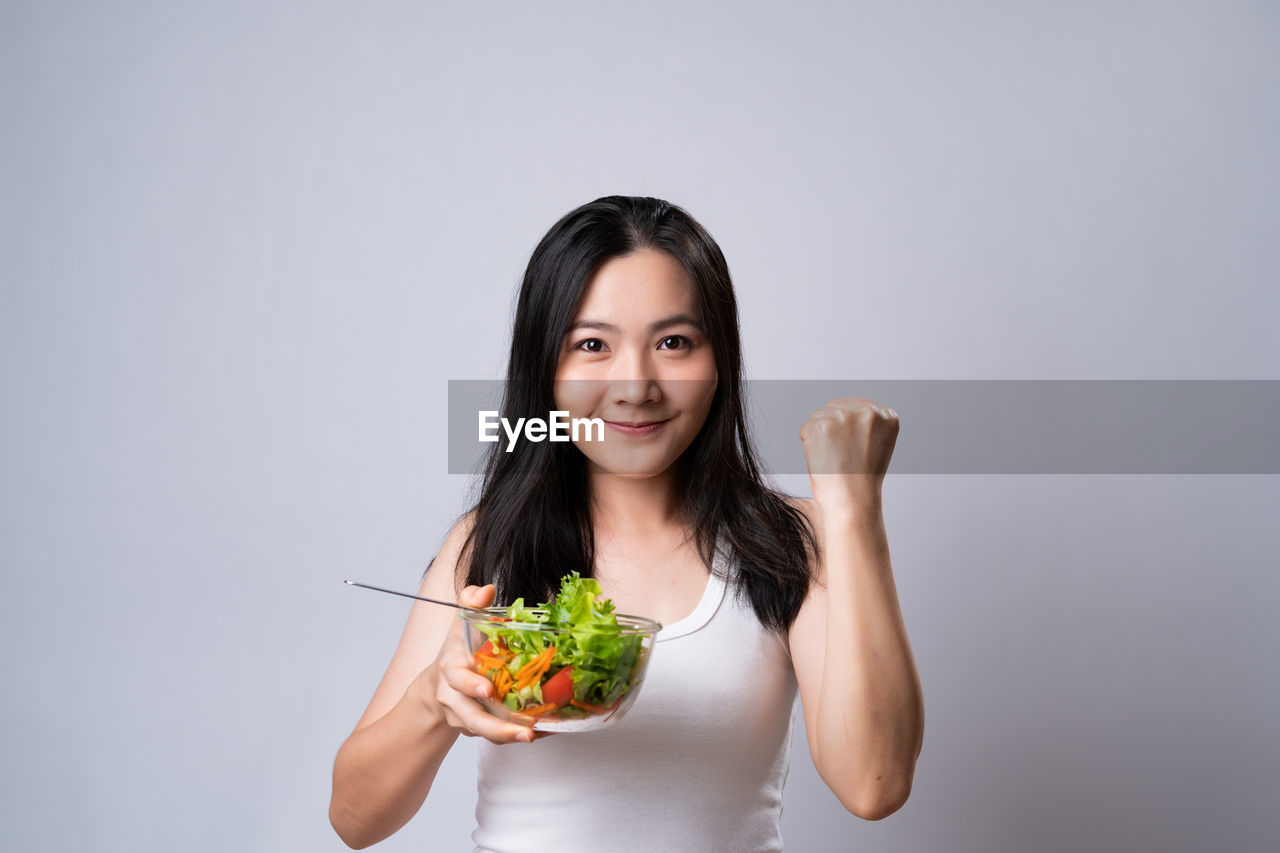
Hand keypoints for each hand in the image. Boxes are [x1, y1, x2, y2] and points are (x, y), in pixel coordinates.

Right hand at [418, 584, 554, 744]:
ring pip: (485, 732)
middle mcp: (455, 697)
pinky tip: (542, 732)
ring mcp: (465, 717)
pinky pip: (496, 737)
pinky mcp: (477, 729)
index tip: (487, 690)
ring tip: (534, 736)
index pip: (457, 678)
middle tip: (524, 730)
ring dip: (509, 736)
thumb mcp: (460, 623)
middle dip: (496, 726)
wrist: (436, 687)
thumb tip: (487, 590)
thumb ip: (471, 603)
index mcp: (451, 669)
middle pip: (472, 717)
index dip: (470, 685)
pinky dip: (516, 736)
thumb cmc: (457, 652)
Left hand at [799, 396, 898, 516]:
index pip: (856, 406)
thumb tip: (842, 408)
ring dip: (820, 436)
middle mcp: (867, 411)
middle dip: (833, 428)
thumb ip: (865, 423)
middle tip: (839, 454)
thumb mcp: (877, 445)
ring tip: (833, 458)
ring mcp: (844, 416)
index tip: (851, 447)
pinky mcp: (822, 424)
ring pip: (820, 416)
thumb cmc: (862, 479)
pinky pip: (806, 428)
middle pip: (836, 406)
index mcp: (887, 416)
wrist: (853, 499)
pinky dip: (809, 444)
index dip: (848, 429)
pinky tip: (822, 459)